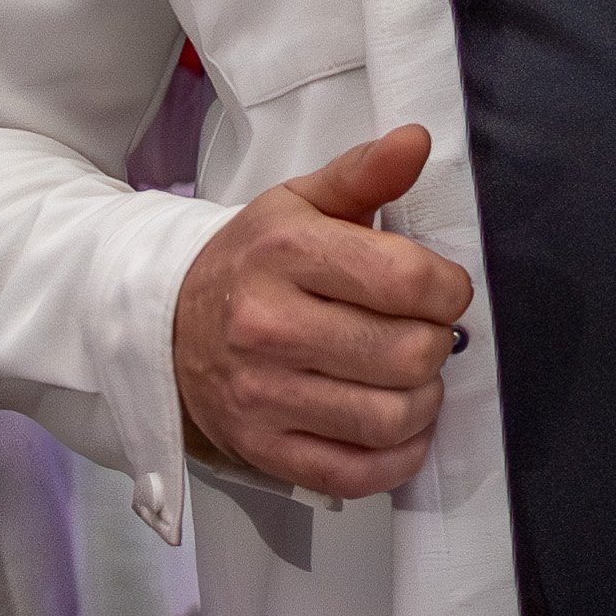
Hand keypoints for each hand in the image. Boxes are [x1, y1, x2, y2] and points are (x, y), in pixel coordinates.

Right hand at [171, 125, 471, 500]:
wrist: (167, 325)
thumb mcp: (299, 204)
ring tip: (409, 378)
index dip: (448, 289)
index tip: (440, 291)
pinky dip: (397, 456)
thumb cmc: (251, 264)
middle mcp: (268, 327)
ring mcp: (262, 396)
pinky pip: (359, 473)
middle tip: (420, 334)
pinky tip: (396, 426)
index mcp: (284, 254)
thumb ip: (364, 174)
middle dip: (435, 345)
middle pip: (408, 354)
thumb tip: (416, 142)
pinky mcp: (263, 450)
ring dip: (423, 402)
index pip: (408, 281)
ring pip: (391, 418)